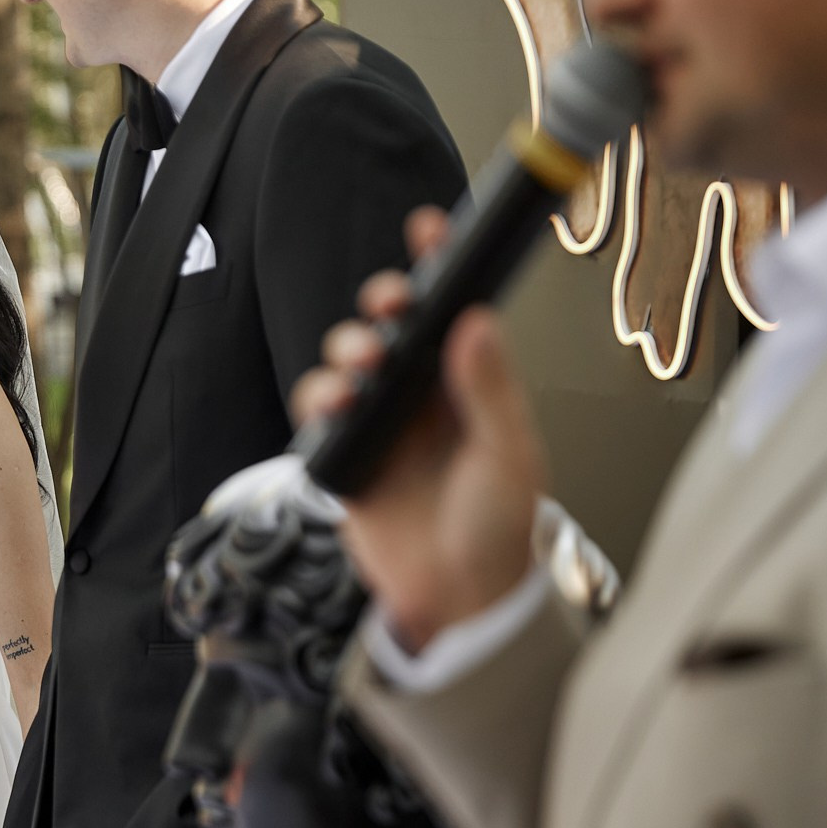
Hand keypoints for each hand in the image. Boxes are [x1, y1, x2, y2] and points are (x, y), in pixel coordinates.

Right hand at [290, 207, 543, 653]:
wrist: (457, 600)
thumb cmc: (498, 531)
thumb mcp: (508, 456)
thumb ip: (490, 390)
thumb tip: (476, 322)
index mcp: (470, 383)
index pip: (453, 308)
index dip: (438, 263)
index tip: (429, 227)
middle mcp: (422, 391)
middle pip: (390, 319)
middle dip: (383, 298)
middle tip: (391, 304)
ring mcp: (381, 418)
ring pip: (348, 354)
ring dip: (349, 346)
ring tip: (363, 366)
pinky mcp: (345, 451)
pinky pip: (317, 405)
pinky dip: (319, 395)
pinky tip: (338, 406)